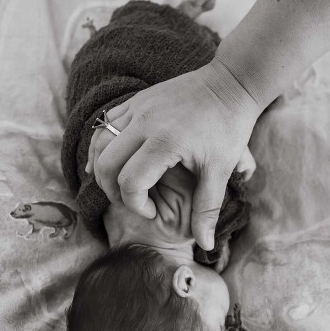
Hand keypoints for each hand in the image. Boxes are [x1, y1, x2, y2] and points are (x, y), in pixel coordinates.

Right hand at [87, 58, 262, 250]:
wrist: (230, 85)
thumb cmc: (228, 128)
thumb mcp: (221, 170)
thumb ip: (208, 208)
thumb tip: (205, 245)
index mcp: (165, 142)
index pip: (130, 182)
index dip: (135, 205)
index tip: (152, 211)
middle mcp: (144, 123)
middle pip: (105, 164)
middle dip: (112, 190)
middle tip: (131, 202)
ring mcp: (137, 108)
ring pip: (99, 142)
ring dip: (102, 167)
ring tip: (120, 184)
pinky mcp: (136, 100)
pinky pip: (105, 124)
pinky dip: (102, 145)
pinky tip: (111, 160)